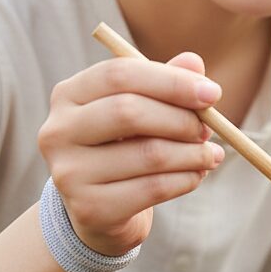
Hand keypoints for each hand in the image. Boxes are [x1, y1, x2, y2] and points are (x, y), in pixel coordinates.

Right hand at [37, 52, 223, 256]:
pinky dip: (186, 179)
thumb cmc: (124, 146)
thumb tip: (194, 62)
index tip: (212, 93)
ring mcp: (69, 173)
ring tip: (211, 155)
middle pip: (128, 111)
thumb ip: (165, 83)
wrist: (99, 208)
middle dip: (181, 119)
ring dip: (192, 154)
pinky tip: (196, 175)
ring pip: (149, 154)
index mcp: (68, 94)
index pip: (119, 74)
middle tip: (208, 129)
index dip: (170, 81)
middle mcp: (58, 131)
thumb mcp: (142, 109)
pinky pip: (154, 188)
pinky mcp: (90, 208)